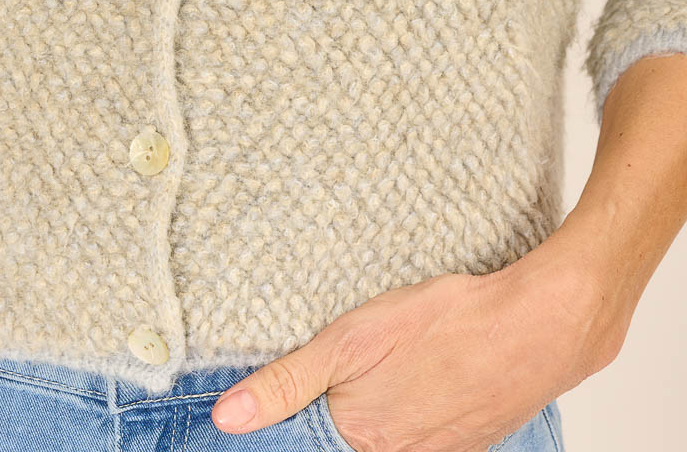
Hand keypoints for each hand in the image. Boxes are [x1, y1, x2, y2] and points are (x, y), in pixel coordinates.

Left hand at [210, 247, 626, 450]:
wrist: (537, 327)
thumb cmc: (444, 324)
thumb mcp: (350, 341)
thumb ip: (287, 382)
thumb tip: (227, 417)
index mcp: (361, 439)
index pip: (307, 441)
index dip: (289, 422)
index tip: (281, 406)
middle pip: (347, 440)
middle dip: (333, 414)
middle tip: (360, 369)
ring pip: (384, 439)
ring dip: (374, 414)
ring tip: (390, 372)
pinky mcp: (464, 442)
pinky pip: (421, 435)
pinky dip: (409, 413)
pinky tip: (418, 380)